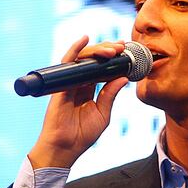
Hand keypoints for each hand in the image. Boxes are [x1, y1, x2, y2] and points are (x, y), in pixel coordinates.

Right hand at [28, 36, 128, 168]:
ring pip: (83, 59)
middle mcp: (79, 84)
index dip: (112, 59)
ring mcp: (70, 83)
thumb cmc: (82, 135)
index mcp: (89, 91)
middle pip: (93, 60)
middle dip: (108, 50)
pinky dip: (75, 49)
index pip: (101, 69)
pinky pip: (67, 63)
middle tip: (121, 46)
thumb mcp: (102, 114)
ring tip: (112, 49)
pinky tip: (84, 39)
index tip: (125, 50)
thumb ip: (110, 95)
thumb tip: (123, 77)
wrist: (65, 148)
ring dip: (98, 50)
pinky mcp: (62, 85)